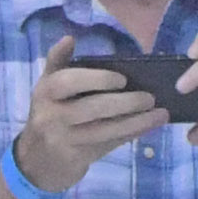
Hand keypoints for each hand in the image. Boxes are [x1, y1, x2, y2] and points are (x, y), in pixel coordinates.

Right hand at [13, 34, 171, 195]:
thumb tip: (69, 38)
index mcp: (46, 91)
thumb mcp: (47, 87)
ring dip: (136, 122)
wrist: (37, 160)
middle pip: (93, 108)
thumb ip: (58, 62)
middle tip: (150, 98)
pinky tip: (148, 126)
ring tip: (160, 114)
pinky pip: (110, 144)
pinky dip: (131, 134)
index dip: (96, 79)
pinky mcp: (78, 158)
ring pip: (106, 130)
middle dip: (125, 103)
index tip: (122, 79)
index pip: (69, 81)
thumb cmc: (48, 113)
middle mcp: (53, 115)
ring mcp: (65, 139)